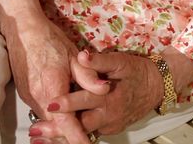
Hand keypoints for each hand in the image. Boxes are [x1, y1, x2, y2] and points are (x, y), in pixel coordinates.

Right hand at [5, 14, 106, 143]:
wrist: (21, 29)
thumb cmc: (48, 39)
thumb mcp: (73, 54)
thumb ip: (88, 75)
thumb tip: (104, 89)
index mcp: (52, 86)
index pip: (65, 121)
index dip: (77, 136)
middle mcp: (38, 96)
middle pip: (55, 127)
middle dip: (68, 137)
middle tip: (84, 141)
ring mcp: (29, 96)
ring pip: (47, 121)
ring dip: (61, 128)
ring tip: (76, 134)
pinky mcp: (26, 94)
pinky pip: (41, 113)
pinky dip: (52, 119)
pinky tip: (63, 119)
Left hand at [28, 50, 160, 139]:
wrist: (156, 88)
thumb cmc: (136, 72)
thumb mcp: (121, 61)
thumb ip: (100, 61)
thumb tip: (82, 56)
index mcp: (109, 98)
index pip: (85, 101)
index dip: (68, 104)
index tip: (50, 104)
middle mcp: (108, 116)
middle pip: (80, 126)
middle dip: (58, 129)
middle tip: (37, 131)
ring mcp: (109, 125)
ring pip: (83, 133)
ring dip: (62, 136)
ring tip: (40, 138)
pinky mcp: (109, 129)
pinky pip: (89, 133)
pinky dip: (73, 135)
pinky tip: (56, 136)